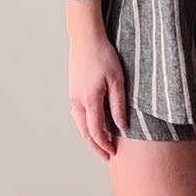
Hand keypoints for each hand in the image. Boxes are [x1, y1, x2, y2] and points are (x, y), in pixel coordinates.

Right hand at [68, 29, 128, 160]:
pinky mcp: (73, 91)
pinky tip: (93, 126)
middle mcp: (78, 101)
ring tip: (101, 145)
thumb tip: (122, 126)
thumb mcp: (117, 80)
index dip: (105, 144)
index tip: (114, 153)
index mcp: (90, 100)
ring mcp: (73, 96)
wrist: (86, 39)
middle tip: (107, 156)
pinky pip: (78, 114)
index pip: (96, 131)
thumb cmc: (104, 56)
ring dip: (90, 137)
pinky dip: (85, 125)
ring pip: (79, 124)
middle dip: (96, 146)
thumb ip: (118, 104)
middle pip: (85, 132)